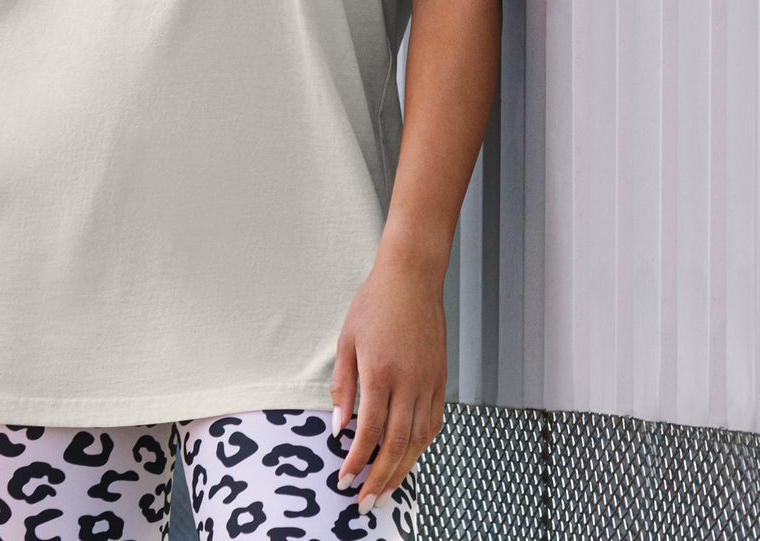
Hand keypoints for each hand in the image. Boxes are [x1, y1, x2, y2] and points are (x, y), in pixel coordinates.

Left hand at [329, 251, 446, 512]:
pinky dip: (421, 447)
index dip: (357, 460)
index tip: (344, 479)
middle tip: (364, 502)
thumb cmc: (373, 305)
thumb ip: (343, 385)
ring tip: (385, 490)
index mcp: (380, 372)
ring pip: (419, 441)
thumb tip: (340, 427)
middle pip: (397, 445)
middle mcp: (408, 383)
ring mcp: (429, 384)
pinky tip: (409, 458)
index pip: (370, 431)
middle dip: (380, 478)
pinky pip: (433, 424)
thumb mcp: (347, 340)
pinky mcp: (441, 381)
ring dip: (402, 470)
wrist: (411, 279)